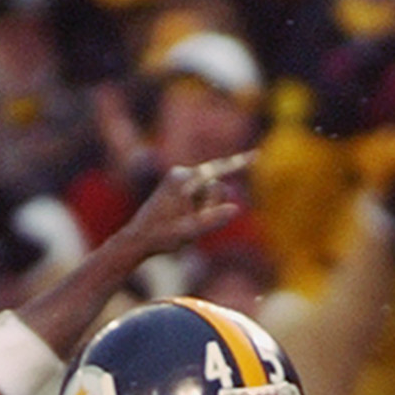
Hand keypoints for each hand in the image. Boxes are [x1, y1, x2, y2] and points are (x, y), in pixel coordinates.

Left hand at [115, 158, 249, 265]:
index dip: (239, 163)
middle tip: (191, 225)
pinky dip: (199, 209)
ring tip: (183, 224)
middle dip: (212, 206)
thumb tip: (236, 208)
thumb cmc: (161, 237)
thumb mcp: (189, 232)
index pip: (217, 170)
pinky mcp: (178, 186)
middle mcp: (181, 174)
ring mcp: (179, 179)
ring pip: (208, 193)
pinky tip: (182, 220)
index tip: (257, 156)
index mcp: (183, 180)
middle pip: (214, 187)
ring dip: (205, 210)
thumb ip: (213, 220)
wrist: (137, 239)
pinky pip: (200, 196)